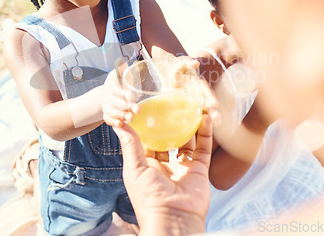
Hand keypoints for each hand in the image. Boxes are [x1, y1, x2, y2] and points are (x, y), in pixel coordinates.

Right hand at [102, 60, 138, 127]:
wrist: (106, 94)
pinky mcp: (106, 115)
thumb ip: (126, 69)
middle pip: (115, 102)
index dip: (122, 93)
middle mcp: (107, 96)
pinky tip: (121, 124)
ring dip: (121, 115)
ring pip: (112, 112)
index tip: (131, 96)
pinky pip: (108, 120)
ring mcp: (106, 106)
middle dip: (126, 106)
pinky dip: (114, 122)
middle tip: (137, 109)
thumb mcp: (120, 73)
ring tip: (131, 118)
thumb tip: (136, 62)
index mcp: (111, 84)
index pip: (115, 89)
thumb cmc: (118, 83)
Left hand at [113, 113, 212, 234]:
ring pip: (187, 141)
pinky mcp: (199, 170)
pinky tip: (205, 119)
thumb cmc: (148, 198)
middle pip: (167, 139)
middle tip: (172, 104)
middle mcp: (164, 166)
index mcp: (146, 166)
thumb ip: (129, 144)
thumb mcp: (134, 168)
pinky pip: (203, 148)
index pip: (146, 141)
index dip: (148, 125)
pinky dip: (205, 134)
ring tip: (190, 107)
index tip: (149, 107)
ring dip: (189, 125)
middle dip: (169, 123)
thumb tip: (117, 122)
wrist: (174, 220)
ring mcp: (182, 168)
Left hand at [163, 55, 221, 125]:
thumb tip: (195, 63)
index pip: (204, 90)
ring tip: (217, 123)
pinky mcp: (188, 105)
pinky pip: (195, 112)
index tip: (215, 104)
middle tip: (217, 118)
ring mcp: (194, 99)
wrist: (169, 74)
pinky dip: (199, 119)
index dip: (210, 96)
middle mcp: (198, 92)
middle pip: (206, 101)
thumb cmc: (175, 68)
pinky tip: (204, 127)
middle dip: (212, 110)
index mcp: (197, 82)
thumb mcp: (179, 64)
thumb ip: (186, 63)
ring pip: (203, 108)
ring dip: (209, 115)